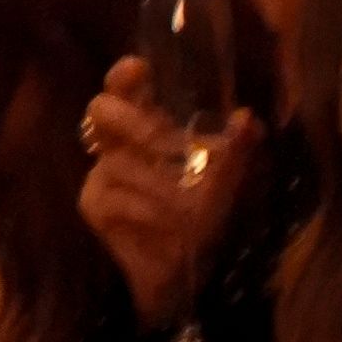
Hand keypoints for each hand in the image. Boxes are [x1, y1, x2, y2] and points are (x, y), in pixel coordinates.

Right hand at [82, 59, 255, 327]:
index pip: (122, 87)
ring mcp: (100, 173)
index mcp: (145, 127)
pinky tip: (169, 225)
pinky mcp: (93, 204)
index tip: (140, 69)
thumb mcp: (225, 179)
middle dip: (137, 124)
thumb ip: (235, 149)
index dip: (124, 75)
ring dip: (161, 186)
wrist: (184, 272)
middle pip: (101, 110)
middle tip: (172, 146)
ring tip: (190, 207)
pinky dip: (149, 211)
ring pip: (119, 163)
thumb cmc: (201, 216)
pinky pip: (118, 198)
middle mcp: (117, 143)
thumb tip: (248, 119)